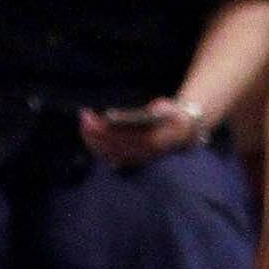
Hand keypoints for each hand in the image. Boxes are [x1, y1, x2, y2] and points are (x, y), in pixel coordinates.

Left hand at [80, 100, 198, 168]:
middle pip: (110, 146)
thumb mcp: (165, 108)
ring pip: (107, 153)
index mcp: (151, 142)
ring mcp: (136, 160)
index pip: (121, 138)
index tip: (94, 118)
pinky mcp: (131, 161)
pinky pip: (109, 156)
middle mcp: (142, 155)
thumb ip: (151, 111)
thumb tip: (128, 114)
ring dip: (92, 139)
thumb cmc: (172, 115)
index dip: (104, 130)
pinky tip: (90, 135)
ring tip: (84, 122)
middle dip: (94, 132)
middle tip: (84, 115)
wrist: (184, 132)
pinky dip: (97, 146)